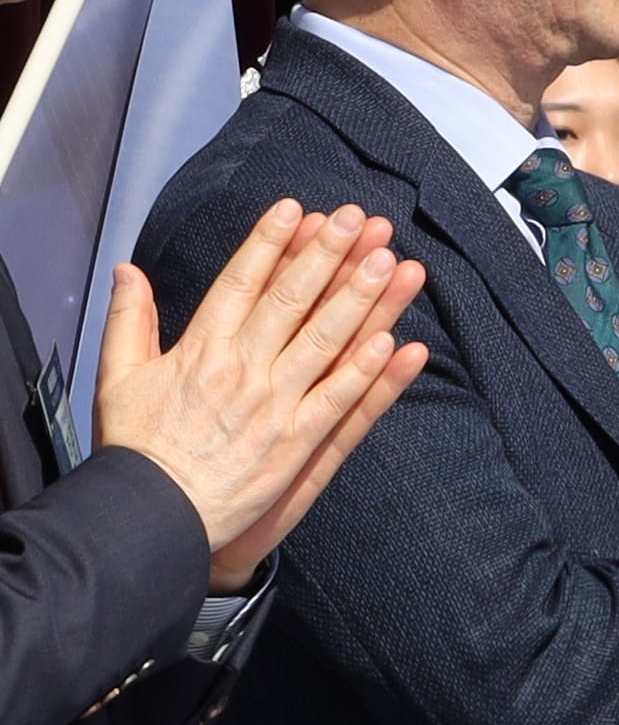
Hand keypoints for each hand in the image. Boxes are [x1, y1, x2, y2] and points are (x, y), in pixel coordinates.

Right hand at [101, 204, 427, 588]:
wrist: (149, 514)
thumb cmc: (135, 448)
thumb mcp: (116, 376)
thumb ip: (129, 320)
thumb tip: (128, 270)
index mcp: (199, 350)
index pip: (241, 283)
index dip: (271, 243)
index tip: (296, 209)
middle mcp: (240, 370)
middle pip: (291, 301)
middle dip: (327, 256)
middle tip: (359, 218)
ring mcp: (273, 406)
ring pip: (325, 342)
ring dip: (361, 301)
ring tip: (389, 262)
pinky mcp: (296, 444)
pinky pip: (339, 401)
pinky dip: (367, 372)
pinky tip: (395, 342)